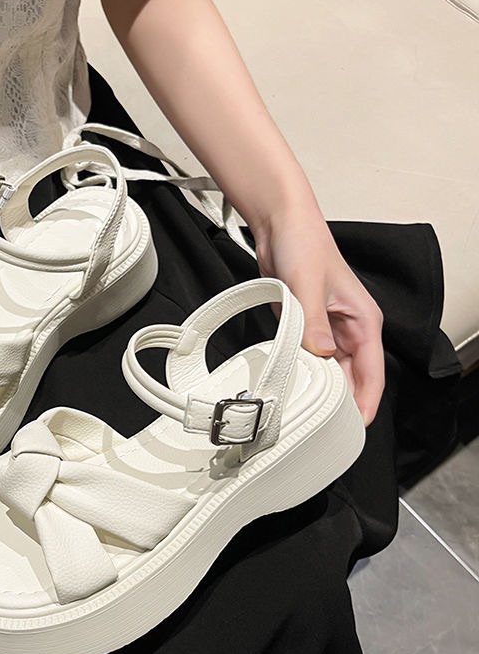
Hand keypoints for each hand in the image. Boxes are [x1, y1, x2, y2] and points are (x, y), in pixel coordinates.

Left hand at [255, 212, 383, 425]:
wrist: (280, 225)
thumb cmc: (304, 244)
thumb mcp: (308, 284)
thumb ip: (314, 323)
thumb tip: (322, 354)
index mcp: (364, 321)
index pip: (373, 373)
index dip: (365, 403)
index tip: (354, 427)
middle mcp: (349, 329)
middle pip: (352, 378)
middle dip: (341, 402)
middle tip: (322, 428)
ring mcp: (327, 330)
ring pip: (330, 371)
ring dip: (320, 388)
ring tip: (305, 411)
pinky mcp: (307, 327)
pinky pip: (309, 359)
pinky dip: (303, 372)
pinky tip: (293, 385)